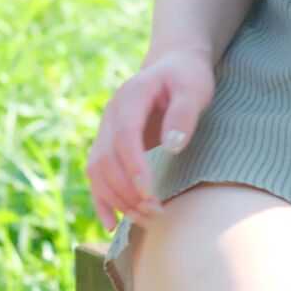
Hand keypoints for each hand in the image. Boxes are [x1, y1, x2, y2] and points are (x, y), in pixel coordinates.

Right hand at [88, 46, 215, 227]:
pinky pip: (97, 176)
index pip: (125, 135)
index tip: (148, 191)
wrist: (171, 66)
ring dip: (117, 199)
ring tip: (146, 219)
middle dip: (127, 190)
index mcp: (130, 97)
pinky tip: (113, 224)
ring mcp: (105, 132)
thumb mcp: (194, 87)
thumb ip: (184, 113)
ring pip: (98, 171)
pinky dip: (102, 200)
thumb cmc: (186, 77)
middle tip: (156, 212)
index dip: (133, 165)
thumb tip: (173, 146)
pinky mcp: (108, 146)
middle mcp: (110, 116)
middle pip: (107, 159)